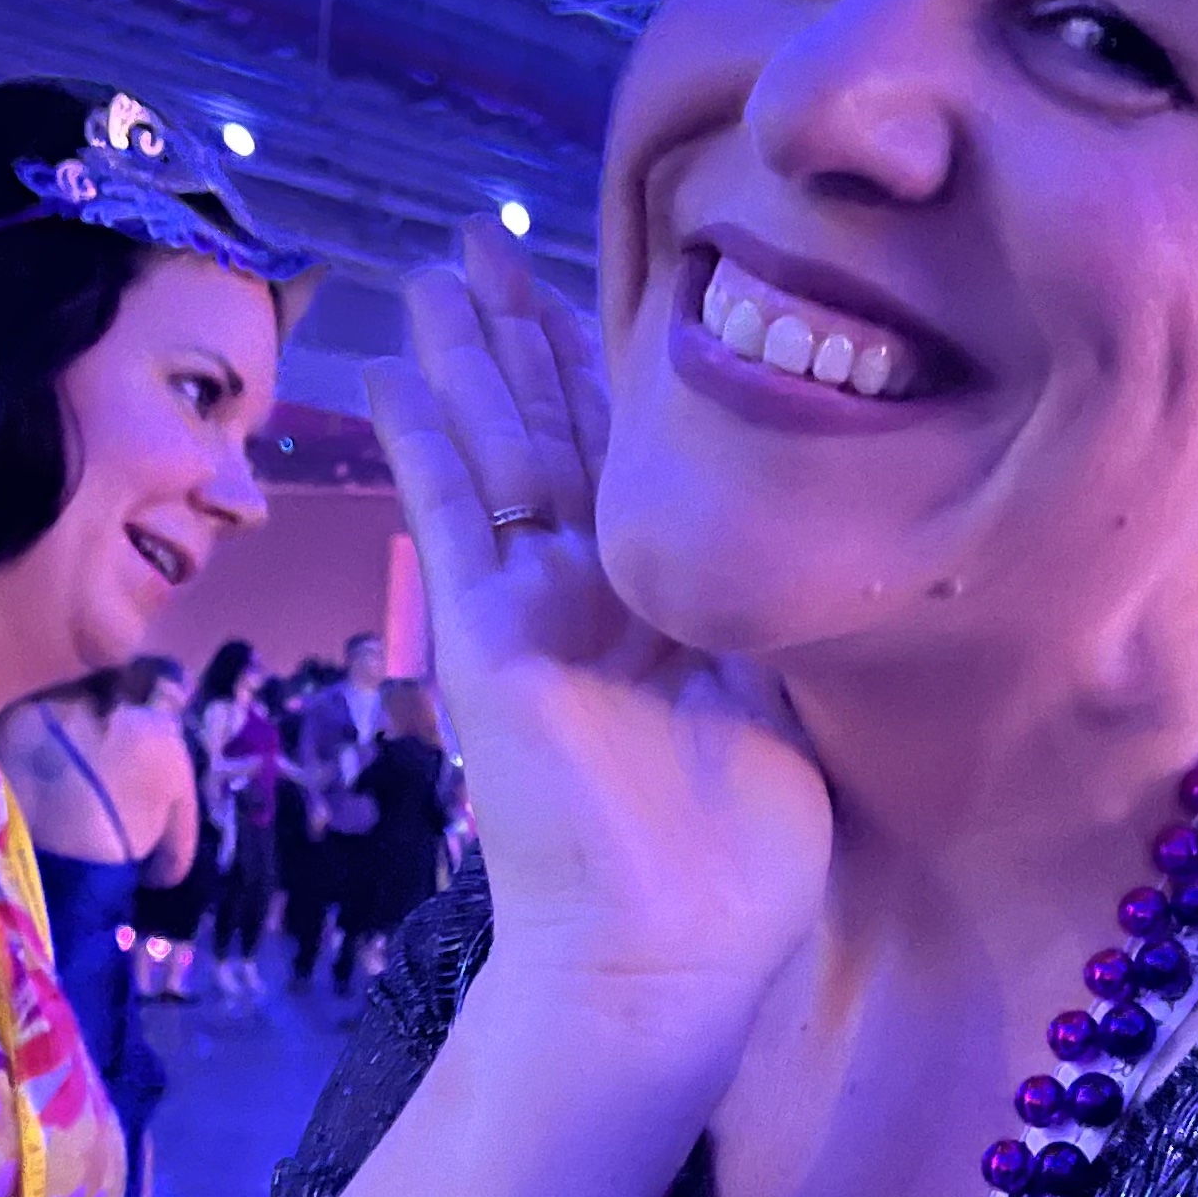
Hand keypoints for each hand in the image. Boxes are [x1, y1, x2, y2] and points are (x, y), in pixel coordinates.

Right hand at [367, 220, 831, 1088]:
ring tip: (439, 263)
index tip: (602, 294)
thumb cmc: (737, 867)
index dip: (610, 377)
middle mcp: (587, 600)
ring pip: (498, 449)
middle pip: (550, 434)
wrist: (668, 956)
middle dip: (519, 335)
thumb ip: (765, 620)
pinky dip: (422, 439)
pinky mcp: (484, 636)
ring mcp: (529, 613)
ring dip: (468, 354)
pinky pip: (450, 515)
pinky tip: (393, 367)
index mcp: (656, 612)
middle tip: (483, 240)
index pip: (628, 466)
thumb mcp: (777, 707)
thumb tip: (803, 552)